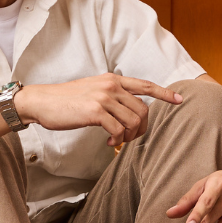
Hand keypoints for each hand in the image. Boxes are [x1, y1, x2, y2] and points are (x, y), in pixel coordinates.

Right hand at [15, 74, 170, 144]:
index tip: (179, 100)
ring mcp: (104, 97)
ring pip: (134, 121)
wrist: (42, 101)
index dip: (164, 93)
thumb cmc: (65, 100)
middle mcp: (111, 86)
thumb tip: (127, 110)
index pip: (145, 85)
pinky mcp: (95, 111)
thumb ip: (111, 95)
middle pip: (143, 110)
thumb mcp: (92, 90)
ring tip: (116, 141)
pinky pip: (118, 130)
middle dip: (141, 128)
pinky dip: (116, 140)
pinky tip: (107, 143)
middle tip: (129, 139)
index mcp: (112, 79)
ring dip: (128, 136)